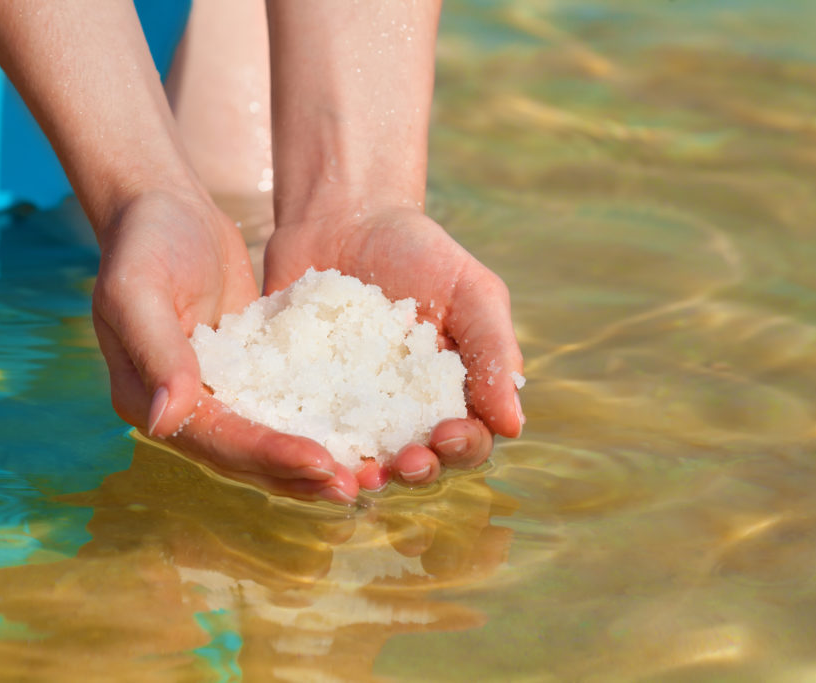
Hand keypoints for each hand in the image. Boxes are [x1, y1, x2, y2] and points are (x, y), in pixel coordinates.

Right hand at [91, 190, 359, 502]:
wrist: (163, 209)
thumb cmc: (143, 240)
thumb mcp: (138, 287)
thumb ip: (155, 350)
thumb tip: (165, 421)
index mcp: (146, 400)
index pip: (215, 440)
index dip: (267, 455)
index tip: (321, 463)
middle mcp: (181, 410)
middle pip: (246, 456)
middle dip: (300, 473)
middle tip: (358, 487)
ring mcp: (215, 396)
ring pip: (268, 443)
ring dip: (314, 464)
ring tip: (368, 476)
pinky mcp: (247, 376)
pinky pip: (283, 409)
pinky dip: (318, 425)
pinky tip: (362, 434)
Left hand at [264, 205, 524, 489]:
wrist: (344, 217)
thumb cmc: (419, 252)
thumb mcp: (471, 291)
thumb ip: (494, 352)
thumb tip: (514, 426)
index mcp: (449, 394)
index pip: (467, 438)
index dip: (462, 447)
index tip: (447, 434)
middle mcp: (402, 411)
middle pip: (418, 459)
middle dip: (417, 469)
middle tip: (405, 462)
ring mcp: (349, 408)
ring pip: (362, 457)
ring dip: (364, 473)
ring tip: (359, 475)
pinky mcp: (301, 397)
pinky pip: (305, 431)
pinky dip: (308, 446)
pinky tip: (306, 449)